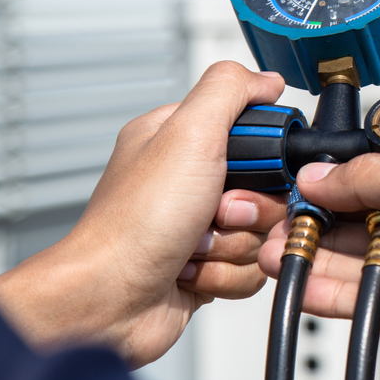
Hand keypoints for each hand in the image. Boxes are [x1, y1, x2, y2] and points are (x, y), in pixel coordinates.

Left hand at [0, 61, 290, 366]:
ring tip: (195, 246)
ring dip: (236, 245)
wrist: (110, 300)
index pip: (256, 132)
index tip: (250, 170)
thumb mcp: (188, 135)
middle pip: (269, 188)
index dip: (266, 156)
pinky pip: (251, 268)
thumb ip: (230, 91)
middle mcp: (189, 180)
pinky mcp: (208, 264)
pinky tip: (192, 271)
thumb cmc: (135, 223)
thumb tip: (267, 79)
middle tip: (217, 212)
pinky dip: (227, 275)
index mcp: (181, 140)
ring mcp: (199, 225)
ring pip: (263, 231)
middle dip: (251, 209)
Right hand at [260, 155, 379, 379]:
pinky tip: (303, 282)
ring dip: (328, 256)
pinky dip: (338, 291)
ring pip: (379, 263)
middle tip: (291, 216)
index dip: (367, 181)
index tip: (321, 182)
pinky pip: (376, 300)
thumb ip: (372, 175)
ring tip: (279, 249)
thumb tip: (326, 174)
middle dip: (336, 220)